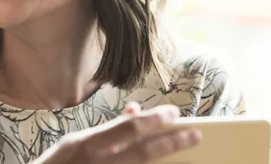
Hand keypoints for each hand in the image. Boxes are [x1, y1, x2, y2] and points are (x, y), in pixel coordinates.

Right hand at [32, 103, 201, 163]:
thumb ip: (106, 130)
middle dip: (172, 142)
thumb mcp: (76, 143)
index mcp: (88, 144)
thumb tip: (134, 111)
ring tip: (188, 154)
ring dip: (166, 160)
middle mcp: (99, 162)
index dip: (155, 120)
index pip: (129, 128)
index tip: (173, 115)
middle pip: (145, 151)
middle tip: (195, 135)